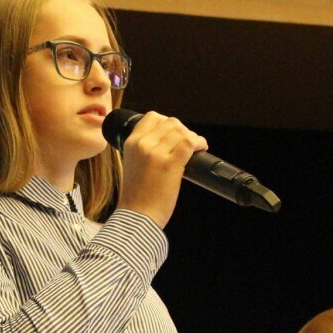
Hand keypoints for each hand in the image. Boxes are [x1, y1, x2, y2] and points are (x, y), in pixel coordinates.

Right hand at [116, 111, 207, 228]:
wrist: (137, 216)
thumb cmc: (137, 195)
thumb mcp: (132, 163)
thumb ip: (144, 149)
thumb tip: (167, 140)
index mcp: (131, 143)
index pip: (152, 117)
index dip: (167, 122)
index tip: (174, 133)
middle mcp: (143, 144)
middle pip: (170, 122)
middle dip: (183, 130)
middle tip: (187, 143)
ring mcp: (156, 153)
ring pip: (181, 131)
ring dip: (192, 137)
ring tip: (195, 147)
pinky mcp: (171, 164)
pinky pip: (190, 143)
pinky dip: (199, 143)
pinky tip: (201, 148)